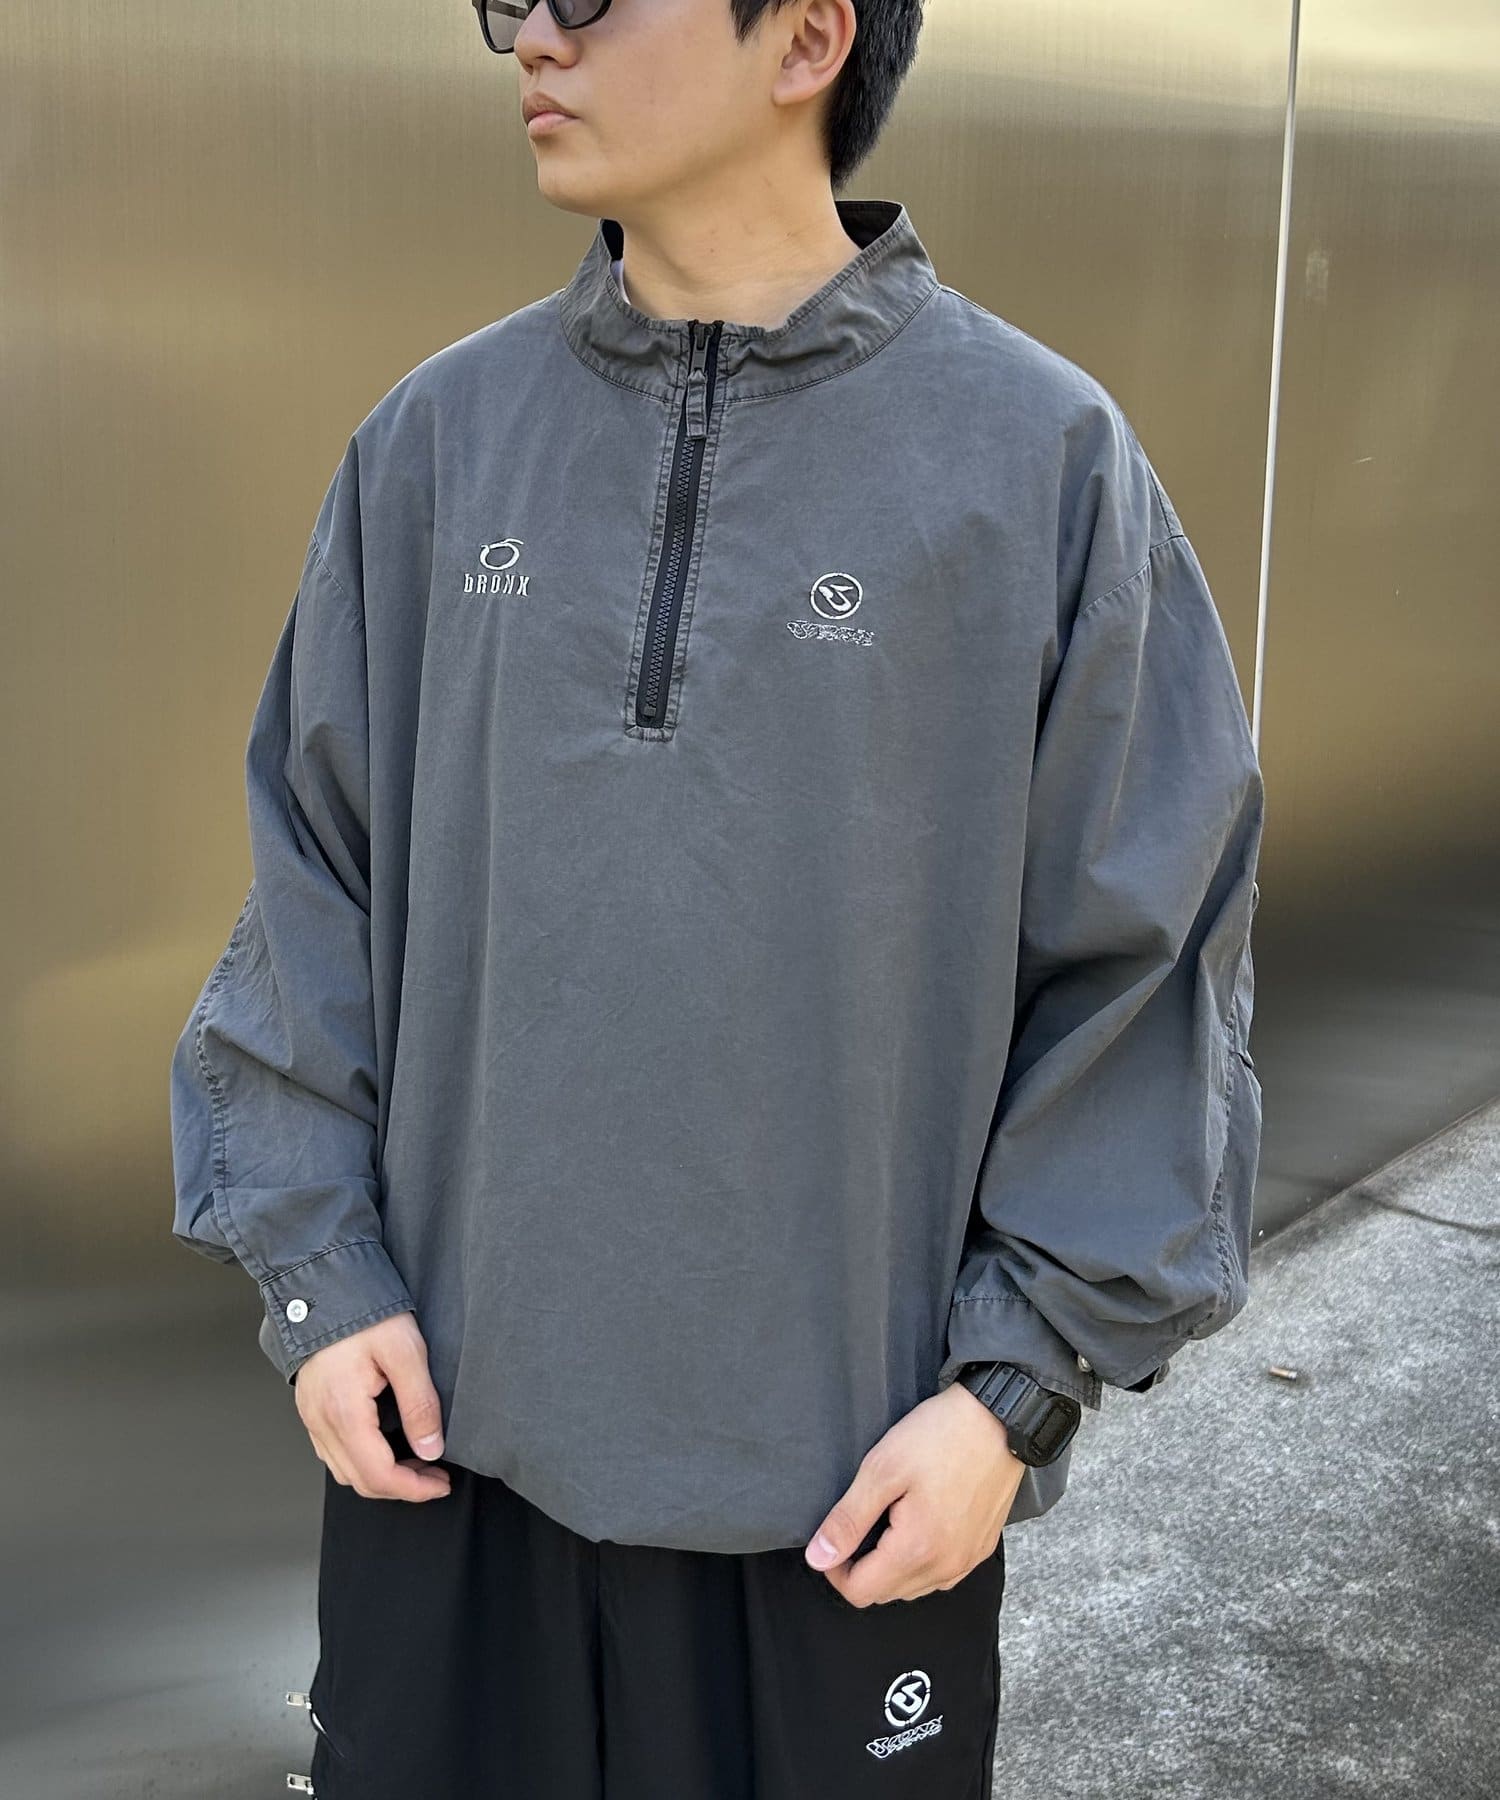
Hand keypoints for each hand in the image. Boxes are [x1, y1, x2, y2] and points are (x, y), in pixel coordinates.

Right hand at [292, 1310, 451, 1501]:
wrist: (322, 1283)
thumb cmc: (365, 1312)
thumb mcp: (406, 1352)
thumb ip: (420, 1404)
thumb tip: (432, 1450)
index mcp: (344, 1412)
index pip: (379, 1476)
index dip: (414, 1489)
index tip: (442, 1483)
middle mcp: (321, 1421)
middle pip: (359, 1481)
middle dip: (401, 1487)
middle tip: (436, 1476)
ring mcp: (311, 1416)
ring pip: (344, 1470)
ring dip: (381, 1476)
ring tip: (416, 1462)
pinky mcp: (310, 1407)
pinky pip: (333, 1451)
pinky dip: (362, 1460)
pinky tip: (387, 1445)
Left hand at [803, 1383, 1023, 1604]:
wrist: (1001, 1418)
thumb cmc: (941, 1436)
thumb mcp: (883, 1469)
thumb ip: (848, 1519)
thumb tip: (818, 1558)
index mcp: (917, 1551)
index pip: (859, 1591)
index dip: (834, 1569)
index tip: (834, 1534)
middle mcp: (946, 1568)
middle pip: (885, 1593)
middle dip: (861, 1567)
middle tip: (860, 1519)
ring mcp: (967, 1561)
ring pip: (913, 1587)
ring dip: (890, 1565)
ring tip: (888, 1517)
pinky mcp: (981, 1548)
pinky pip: (940, 1574)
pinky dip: (919, 1560)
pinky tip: (916, 1522)